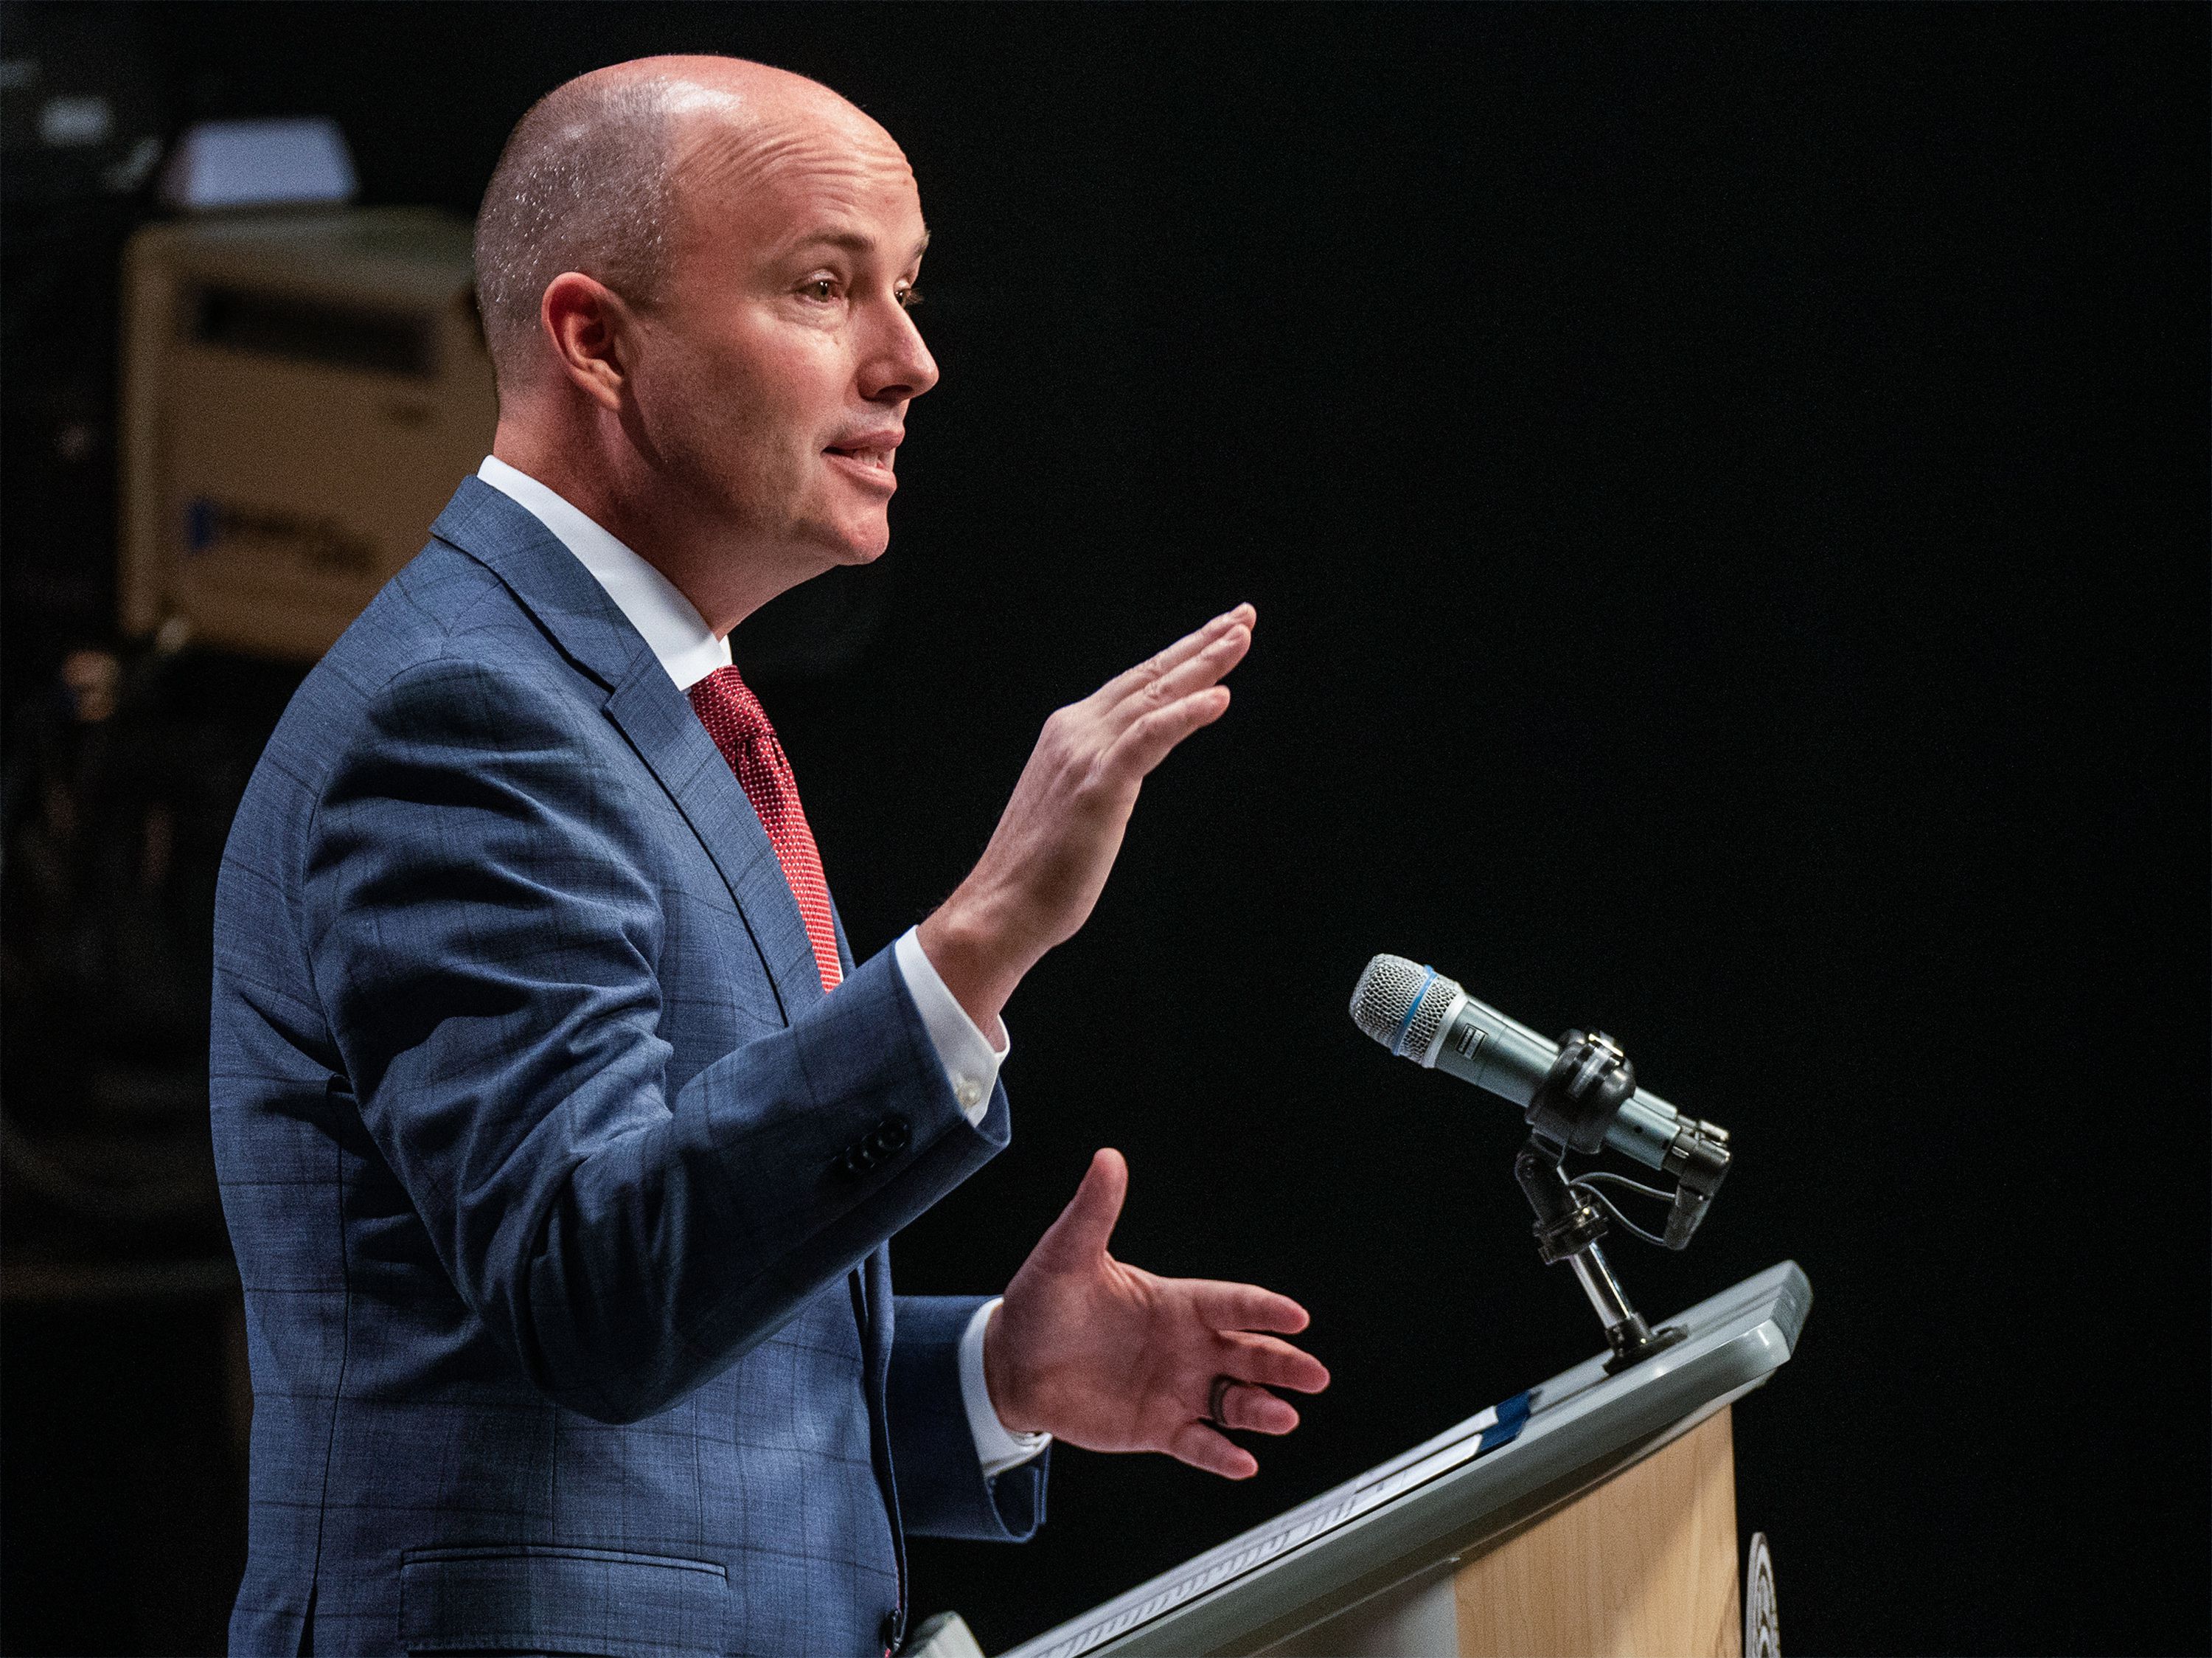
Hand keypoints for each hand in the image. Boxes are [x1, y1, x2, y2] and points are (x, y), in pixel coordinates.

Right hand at [918, 605, 1254, 1034]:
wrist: (1002, 907)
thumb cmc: (1040, 871)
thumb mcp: (1076, 805)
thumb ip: (1103, 774)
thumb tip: (1131, 765)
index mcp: (1069, 733)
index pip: (1136, 684)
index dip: (1181, 656)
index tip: (1220, 632)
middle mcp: (1075, 731)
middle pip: (1150, 677)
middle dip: (1201, 644)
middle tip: (1244, 616)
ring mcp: (1085, 754)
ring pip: (1154, 697)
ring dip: (1202, 665)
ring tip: (1240, 637)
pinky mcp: (1097, 785)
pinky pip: (1149, 738)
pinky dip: (1185, 714)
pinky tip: (1220, 697)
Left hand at [984, 1148, 1328, 1479]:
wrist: (1009, 1365)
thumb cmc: (1041, 1304)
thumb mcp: (1067, 1255)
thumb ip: (1094, 1212)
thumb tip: (1108, 1159)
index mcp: (1173, 1302)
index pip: (1229, 1304)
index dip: (1263, 1309)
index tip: (1296, 1316)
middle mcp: (1184, 1346)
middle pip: (1246, 1353)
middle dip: (1281, 1363)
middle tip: (1314, 1375)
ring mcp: (1174, 1388)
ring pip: (1231, 1401)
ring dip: (1260, 1409)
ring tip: (1284, 1417)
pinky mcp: (1156, 1427)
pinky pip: (1197, 1443)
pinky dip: (1221, 1455)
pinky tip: (1243, 1462)